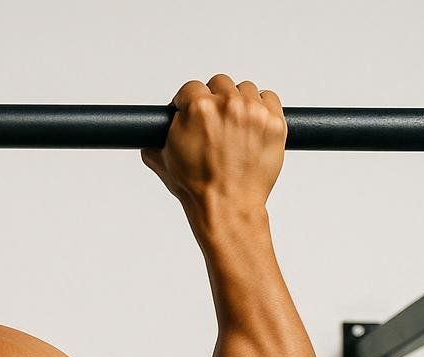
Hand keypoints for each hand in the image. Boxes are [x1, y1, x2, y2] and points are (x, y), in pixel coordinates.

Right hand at [141, 74, 285, 211]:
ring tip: (235, 126)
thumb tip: (148, 138)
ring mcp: (254, 112)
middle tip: (214, 122)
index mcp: (198, 108)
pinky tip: (253, 125)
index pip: (190, 88)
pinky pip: (270, 99)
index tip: (191, 113)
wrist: (227, 207)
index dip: (187, 102)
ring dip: (240, 102)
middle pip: (220, 83)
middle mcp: (228, 104)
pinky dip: (263, 109)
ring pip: (246, 89)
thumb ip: (154, 143)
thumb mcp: (164, 162)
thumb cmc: (197, 188)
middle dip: (214, 99)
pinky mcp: (275, 123)